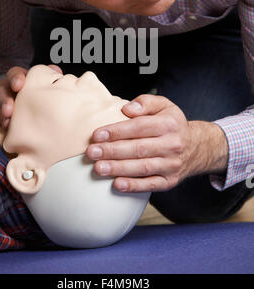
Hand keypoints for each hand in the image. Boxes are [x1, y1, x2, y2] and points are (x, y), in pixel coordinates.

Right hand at [0, 64, 61, 127]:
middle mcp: (5, 86)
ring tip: (7, 122)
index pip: (14, 73)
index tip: (19, 85)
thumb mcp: (41, 85)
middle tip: (10, 110)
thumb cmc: (35, 96)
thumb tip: (56, 70)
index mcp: (18, 78)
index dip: (16, 78)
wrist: (25, 109)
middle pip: (2, 89)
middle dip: (5, 100)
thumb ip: (48, 77)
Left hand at [86, 94, 227, 192]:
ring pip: (142, 168)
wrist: (197, 147)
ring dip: (118, 169)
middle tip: (92, 152)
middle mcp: (172, 145)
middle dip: (112, 151)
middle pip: (138, 149)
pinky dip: (133, 186)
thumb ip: (145, 102)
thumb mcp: (164, 105)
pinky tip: (117, 184)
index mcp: (168, 124)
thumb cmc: (172, 124)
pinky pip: (151, 185)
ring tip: (98, 168)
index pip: (139, 127)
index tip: (97, 135)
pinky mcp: (170, 181)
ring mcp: (171, 165)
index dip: (117, 131)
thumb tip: (127, 108)